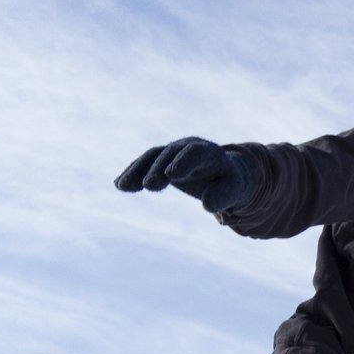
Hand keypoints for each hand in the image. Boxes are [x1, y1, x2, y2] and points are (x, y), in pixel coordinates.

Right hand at [114, 137, 259, 212]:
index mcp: (210, 152)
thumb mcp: (234, 190)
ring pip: (152, 156)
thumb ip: (223, 196)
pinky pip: (145, 163)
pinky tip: (119, 185)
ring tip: (123, 186)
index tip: (171, 176)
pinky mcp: (162, 160)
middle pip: (170, 153)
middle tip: (148, 186)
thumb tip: (208, 206)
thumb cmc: (231, 183)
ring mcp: (173, 152)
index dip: (184, 162)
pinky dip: (132, 173)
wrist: (224, 172)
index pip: (195, 152)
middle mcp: (189, 147)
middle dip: (157, 168)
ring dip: (137, 170)